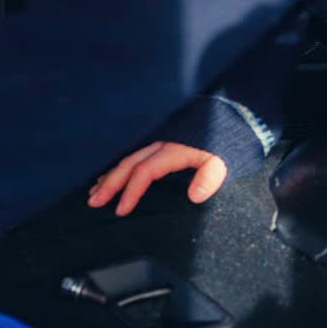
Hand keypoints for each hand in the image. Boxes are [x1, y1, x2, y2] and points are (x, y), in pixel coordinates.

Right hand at [87, 141, 227, 216]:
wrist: (233, 115)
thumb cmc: (227, 142)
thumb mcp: (224, 160)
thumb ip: (210, 177)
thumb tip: (195, 197)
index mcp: (172, 151)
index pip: (144, 172)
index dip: (130, 192)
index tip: (120, 211)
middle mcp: (160, 144)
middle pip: (128, 164)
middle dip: (109, 184)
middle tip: (93, 202)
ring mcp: (159, 141)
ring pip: (127, 159)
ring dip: (109, 175)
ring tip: (94, 191)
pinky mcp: (161, 141)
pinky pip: (134, 155)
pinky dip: (119, 167)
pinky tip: (111, 175)